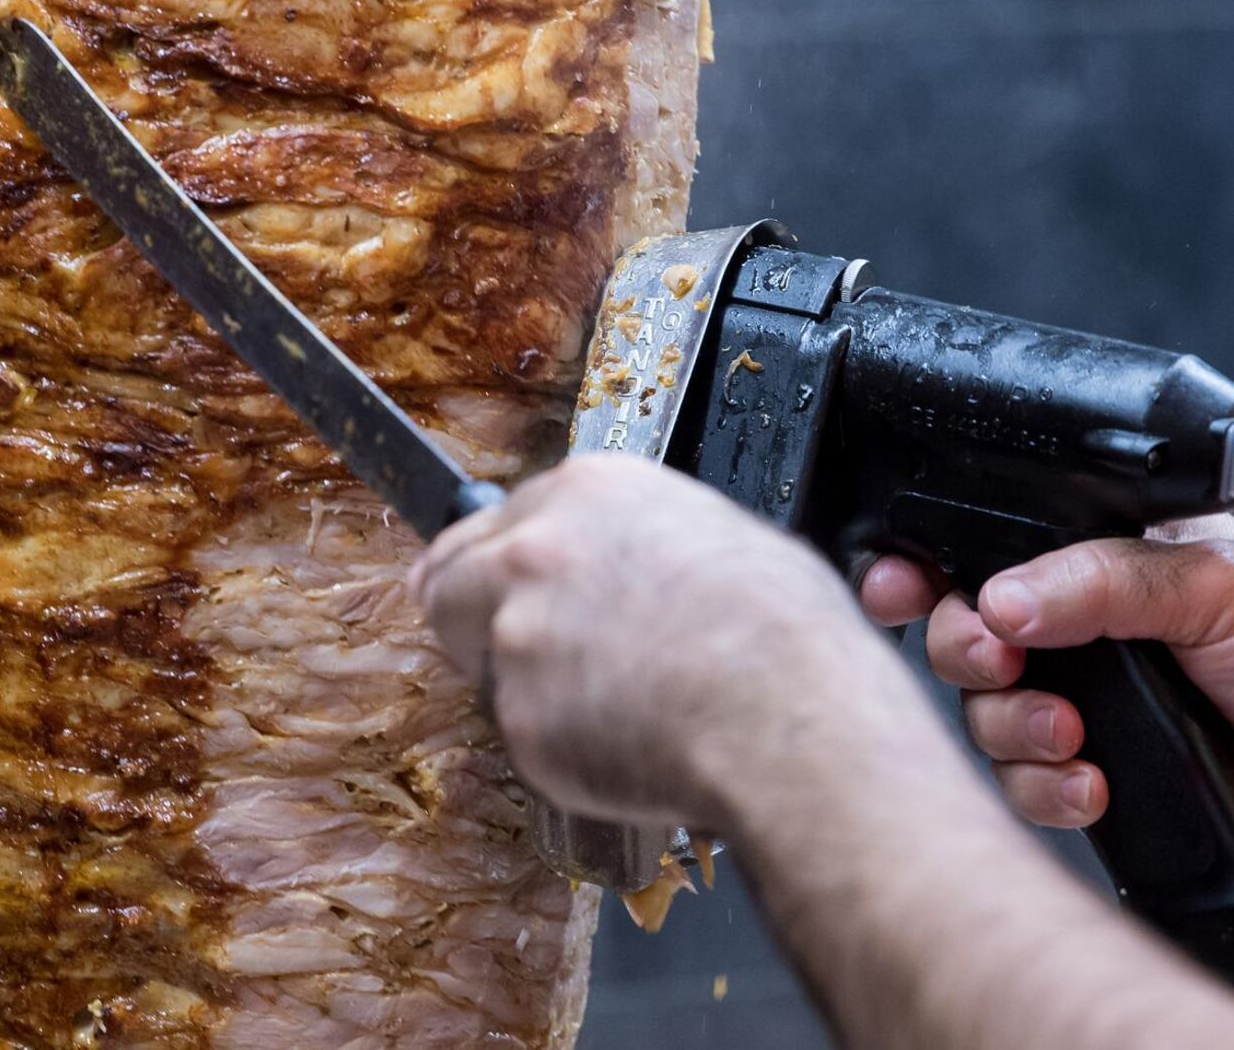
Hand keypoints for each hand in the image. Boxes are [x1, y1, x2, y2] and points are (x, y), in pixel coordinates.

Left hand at [413, 456, 921, 830]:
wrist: (794, 720)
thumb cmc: (786, 636)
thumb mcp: (720, 538)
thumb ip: (634, 540)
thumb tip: (626, 564)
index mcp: (588, 492)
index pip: (494, 523)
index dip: (499, 567)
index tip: (499, 590)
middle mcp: (535, 550)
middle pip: (448, 580)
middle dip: (471, 618)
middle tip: (513, 656)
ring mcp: (518, 632)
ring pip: (484, 666)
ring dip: (525, 688)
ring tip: (613, 707)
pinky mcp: (518, 714)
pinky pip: (525, 736)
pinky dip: (561, 749)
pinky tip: (626, 745)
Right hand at [860, 518, 1233, 827]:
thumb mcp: (1212, 585)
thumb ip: (1102, 578)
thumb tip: (997, 595)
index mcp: (1101, 561)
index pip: (985, 549)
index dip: (926, 565)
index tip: (900, 586)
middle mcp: (1082, 631)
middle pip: (964, 633)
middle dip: (968, 652)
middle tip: (1002, 660)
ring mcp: (1086, 704)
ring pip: (984, 715)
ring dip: (1012, 729)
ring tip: (1068, 738)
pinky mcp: (1094, 772)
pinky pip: (1024, 785)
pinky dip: (1045, 790)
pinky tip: (1089, 787)